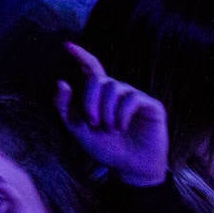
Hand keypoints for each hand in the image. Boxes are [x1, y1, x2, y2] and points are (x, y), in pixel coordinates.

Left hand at [54, 42, 167, 186]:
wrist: (130, 168)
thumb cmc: (105, 148)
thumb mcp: (78, 129)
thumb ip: (66, 108)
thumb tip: (61, 82)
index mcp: (100, 95)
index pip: (91, 68)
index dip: (81, 55)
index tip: (66, 45)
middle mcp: (118, 92)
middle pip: (98, 80)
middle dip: (90, 100)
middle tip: (92, 122)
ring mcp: (135, 97)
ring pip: (114, 87)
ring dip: (106, 110)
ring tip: (109, 129)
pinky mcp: (152, 105)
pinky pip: (133, 98)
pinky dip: (121, 113)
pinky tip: (120, 128)